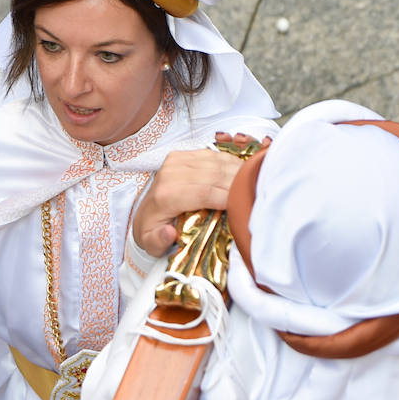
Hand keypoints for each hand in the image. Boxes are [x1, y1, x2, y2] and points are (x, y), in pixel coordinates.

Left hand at [131, 147, 245, 254]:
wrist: (142, 215)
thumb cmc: (152, 232)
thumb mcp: (151, 245)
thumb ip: (158, 241)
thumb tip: (169, 233)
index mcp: (164, 195)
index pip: (204, 192)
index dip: (228, 197)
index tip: (246, 206)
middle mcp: (170, 173)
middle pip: (214, 174)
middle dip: (238, 184)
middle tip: (256, 195)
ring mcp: (176, 161)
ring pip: (217, 162)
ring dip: (238, 172)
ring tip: (253, 185)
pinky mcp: (183, 154)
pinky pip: (214, 154)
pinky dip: (231, 163)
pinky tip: (242, 175)